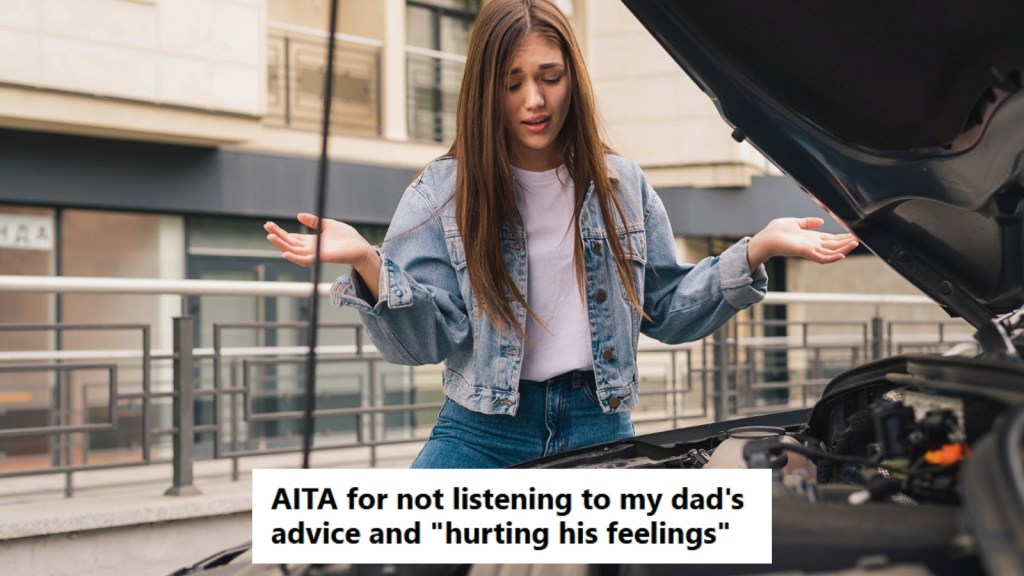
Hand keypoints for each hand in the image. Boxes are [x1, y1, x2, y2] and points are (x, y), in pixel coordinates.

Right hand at [265, 213, 381, 299]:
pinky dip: (294, 257)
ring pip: (293, 251)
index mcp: (310, 241)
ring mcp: (314, 254)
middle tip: (266, 228)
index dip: (280, 232)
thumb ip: (313, 221)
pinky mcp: (320, 258)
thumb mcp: (326, 224)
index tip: (269, 225)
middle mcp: (310, 249)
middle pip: (289, 243)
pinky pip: (304, 260)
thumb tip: (298, 215)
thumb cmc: (346, 237)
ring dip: (281, 245)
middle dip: (277, 236)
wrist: (359, 246)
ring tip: (270, 237)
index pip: (291, 238)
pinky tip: (285, 252)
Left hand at [747, 217, 858, 269]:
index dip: (842, 237)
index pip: (831, 239)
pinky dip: (833, 257)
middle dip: (847, 242)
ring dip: (844, 248)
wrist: (765, 238)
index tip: (854, 234)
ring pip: (832, 252)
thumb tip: (821, 221)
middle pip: (834, 245)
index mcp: (811, 238)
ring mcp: (810, 250)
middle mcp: (813, 245)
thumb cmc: (776, 231)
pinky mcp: (806, 252)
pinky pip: (822, 258)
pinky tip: (842, 254)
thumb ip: (808, 223)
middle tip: (860, 239)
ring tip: (856, 243)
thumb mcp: (795, 223)